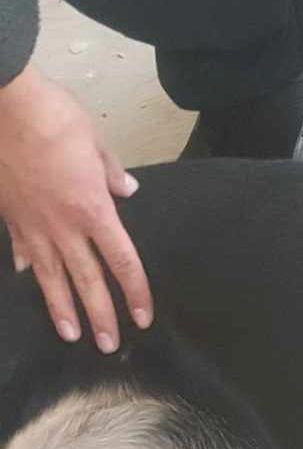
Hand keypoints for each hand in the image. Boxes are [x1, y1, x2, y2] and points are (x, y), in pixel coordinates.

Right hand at [0, 65, 151, 350]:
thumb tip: (127, 191)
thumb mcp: (96, 142)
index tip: (143, 317)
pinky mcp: (9, 215)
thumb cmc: (54, 117)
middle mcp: (64, 227)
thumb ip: (112, 173)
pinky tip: (27, 279)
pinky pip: (21, 249)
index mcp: (94, 211)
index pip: (123, 263)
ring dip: (62, 309)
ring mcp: (32, 224)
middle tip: (109, 346)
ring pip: (51, 276)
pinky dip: (26, 268)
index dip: (135, 293)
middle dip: (101, 316)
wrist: (3, 102)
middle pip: (88, 281)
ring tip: (72, 335)